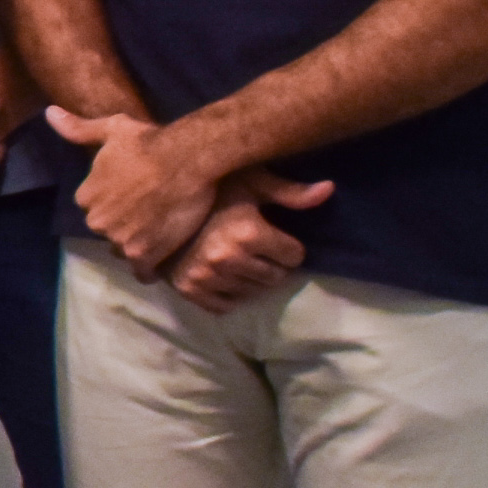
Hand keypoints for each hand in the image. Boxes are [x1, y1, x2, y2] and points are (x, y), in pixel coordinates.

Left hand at [48, 105, 232, 273]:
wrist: (186, 159)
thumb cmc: (148, 142)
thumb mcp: (110, 129)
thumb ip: (78, 129)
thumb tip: (49, 113)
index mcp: (86, 197)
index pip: (95, 208)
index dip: (115, 204)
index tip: (133, 197)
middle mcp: (97, 222)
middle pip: (110, 230)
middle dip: (125, 225)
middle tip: (151, 214)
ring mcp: (120, 240)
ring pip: (125, 249)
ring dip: (139, 244)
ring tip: (161, 232)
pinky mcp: (145, 254)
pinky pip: (143, 272)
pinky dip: (151, 268)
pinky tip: (163, 257)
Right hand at [166, 171, 330, 311]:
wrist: (156, 199)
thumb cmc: (211, 187)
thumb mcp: (251, 181)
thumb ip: (290, 191)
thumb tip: (331, 190)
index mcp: (248, 233)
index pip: (294, 256)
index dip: (285, 244)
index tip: (269, 232)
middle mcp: (228, 258)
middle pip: (275, 276)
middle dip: (269, 262)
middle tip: (251, 245)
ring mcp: (207, 276)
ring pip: (252, 291)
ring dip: (249, 277)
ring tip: (234, 257)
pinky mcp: (188, 288)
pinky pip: (224, 306)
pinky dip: (226, 294)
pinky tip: (220, 274)